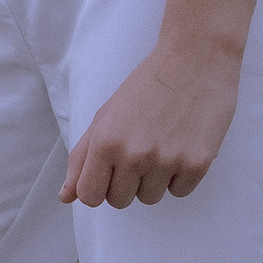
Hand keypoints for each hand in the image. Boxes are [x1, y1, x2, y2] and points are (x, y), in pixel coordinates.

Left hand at [61, 40, 241, 206]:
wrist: (194, 61)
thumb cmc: (146, 85)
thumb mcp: (105, 115)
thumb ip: (82, 157)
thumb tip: (65, 196)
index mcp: (105, 141)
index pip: (89, 196)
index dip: (95, 188)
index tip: (105, 173)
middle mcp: (133, 155)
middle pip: (119, 201)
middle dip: (123, 183)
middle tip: (134, 152)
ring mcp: (166, 162)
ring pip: (149, 198)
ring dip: (151, 180)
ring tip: (158, 145)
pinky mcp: (197, 165)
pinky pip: (179, 191)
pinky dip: (177, 176)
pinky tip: (178, 146)